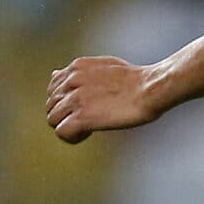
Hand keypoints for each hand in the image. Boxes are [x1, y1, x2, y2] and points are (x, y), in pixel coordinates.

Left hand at [46, 57, 161, 142]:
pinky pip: (61, 132)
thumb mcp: (104, 66)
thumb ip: (78, 72)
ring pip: (53, 120)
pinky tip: (88, 133)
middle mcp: (72, 81)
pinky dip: (72, 137)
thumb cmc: (137, 80)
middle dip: (67, 114)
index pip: (53, 88)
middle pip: (51, 105)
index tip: (87, 104)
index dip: (67, 101)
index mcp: (77, 67)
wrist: (153, 88)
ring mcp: (75, 99)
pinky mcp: (82, 116)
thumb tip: (54, 73)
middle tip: (91, 117)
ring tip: (90, 126)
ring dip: (69, 125)